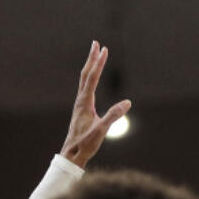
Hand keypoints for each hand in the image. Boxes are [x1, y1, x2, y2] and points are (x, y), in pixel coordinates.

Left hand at [59, 41, 131, 168]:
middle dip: (92, 59)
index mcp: (84, 103)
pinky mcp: (81, 110)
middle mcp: (80, 101)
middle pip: (85, 74)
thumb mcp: (102, 130)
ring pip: (84, 81)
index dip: (99, 63)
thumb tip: (128, 102)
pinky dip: (89, 78)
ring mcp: (80, 105)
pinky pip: (85, 89)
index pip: (92, 78)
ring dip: (90, 67)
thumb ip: (113, 115)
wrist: (71, 155)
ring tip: (95, 57)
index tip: (104, 49)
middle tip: (96, 44)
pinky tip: (91, 80)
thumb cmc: (85, 144)